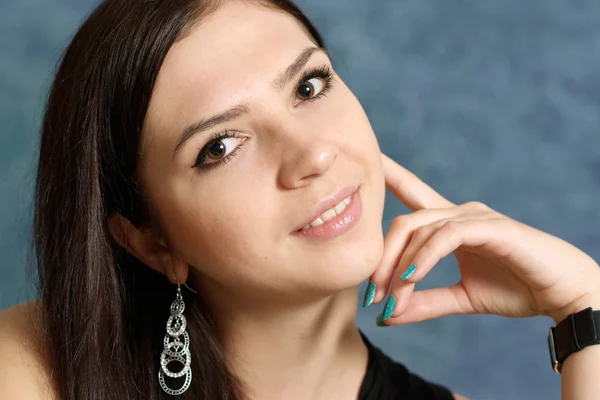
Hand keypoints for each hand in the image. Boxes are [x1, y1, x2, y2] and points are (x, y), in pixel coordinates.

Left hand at [366, 153, 599, 325]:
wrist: (563, 295)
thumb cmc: (517, 289)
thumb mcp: (460, 298)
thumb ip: (424, 302)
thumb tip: (385, 315)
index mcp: (451, 225)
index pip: (412, 193)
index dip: (390, 174)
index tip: (366, 158)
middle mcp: (459, 213)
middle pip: (404, 222)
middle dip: (381, 258)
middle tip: (370, 295)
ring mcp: (475, 217)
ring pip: (421, 229)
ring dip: (400, 266)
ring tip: (389, 298)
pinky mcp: (491, 227)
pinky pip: (446, 236)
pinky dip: (426, 256)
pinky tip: (411, 276)